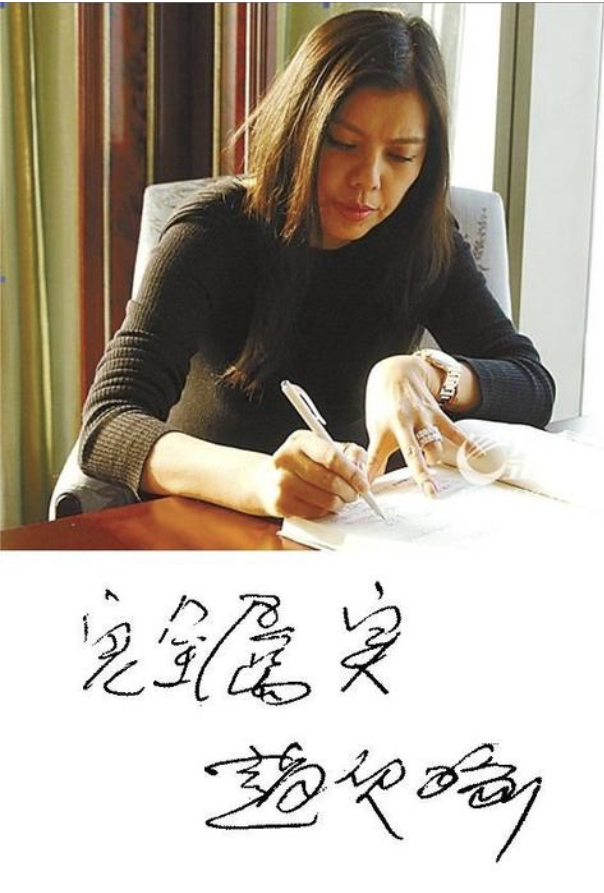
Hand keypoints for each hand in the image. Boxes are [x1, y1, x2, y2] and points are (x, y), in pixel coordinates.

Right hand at [255, 430, 369, 518]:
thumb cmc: (303, 463)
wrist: (270, 479)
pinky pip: (315, 512)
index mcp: (301, 441)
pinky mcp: (280, 503)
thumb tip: (361, 473)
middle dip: (350, 491)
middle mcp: (287, 459)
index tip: (362, 483)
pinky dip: (325, 511)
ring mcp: (281, 482)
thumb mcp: (326, 448)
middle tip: (355, 494)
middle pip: (330, 481)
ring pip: (325, 500)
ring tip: (340, 499)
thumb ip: (349, 454)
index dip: (352, 473)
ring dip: (340, 503)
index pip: (331, 457)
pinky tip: (323, 504)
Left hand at [365, 354, 472, 496]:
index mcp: (387, 429)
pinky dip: (466, 444)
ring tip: (431, 461)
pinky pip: (454, 432)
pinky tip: (478, 455)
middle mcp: (406, 424)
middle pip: (417, 454)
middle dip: (424, 474)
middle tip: (430, 492)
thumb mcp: (375, 430)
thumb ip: (374, 459)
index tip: (380, 491)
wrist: (395, 373)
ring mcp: (424, 418)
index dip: (380, 474)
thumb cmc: (384, 405)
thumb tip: (367, 483)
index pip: (383, 457)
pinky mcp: (438, 415)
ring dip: (434, 458)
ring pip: (435, 446)